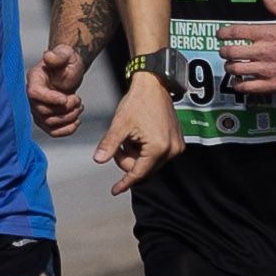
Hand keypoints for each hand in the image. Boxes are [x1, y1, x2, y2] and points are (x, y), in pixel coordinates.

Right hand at [27, 43, 87, 137]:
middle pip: (42, 111)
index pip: (34, 93)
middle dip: (64, 109)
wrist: (69, 71)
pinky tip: (77, 120)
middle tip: (77, 99)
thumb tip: (48, 56)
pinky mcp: (46, 119)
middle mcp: (32, 96)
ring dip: (68, 118)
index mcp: (34, 79)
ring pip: (48, 123)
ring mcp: (38, 109)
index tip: (65, 98)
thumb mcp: (66, 54)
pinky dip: (67, 130)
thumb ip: (58, 55)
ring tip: (79, 106)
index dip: (49, 98)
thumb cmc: (67, 61)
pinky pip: (52, 132)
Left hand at [95, 72, 181, 194]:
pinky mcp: (177, 142)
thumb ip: (109, 145)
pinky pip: (158, 156)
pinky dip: (145, 151)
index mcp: (158, 148)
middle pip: (145, 170)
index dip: (125, 182)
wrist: (154, 84)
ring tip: (131, 136)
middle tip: (120, 144)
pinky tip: (139, 136)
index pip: (138, 173)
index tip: (115, 190)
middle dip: (128, 161)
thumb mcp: (119, 125)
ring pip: (150, 163)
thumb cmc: (138, 102)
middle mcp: (171, 150)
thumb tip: (98, 160)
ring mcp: (177, 146)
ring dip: (136, 155)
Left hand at [220, 0, 275, 93]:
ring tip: (231, 65)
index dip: (223, 33)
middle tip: (225, 51)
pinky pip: (248, 87)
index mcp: (269, 34)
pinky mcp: (272, 84)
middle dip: (224, 51)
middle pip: (231, 51)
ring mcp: (267, 69)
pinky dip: (239, 84)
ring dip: (230, 67)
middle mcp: (265, 51)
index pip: (237, 32)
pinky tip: (239, 80)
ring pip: (236, 69)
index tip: (220, 35)